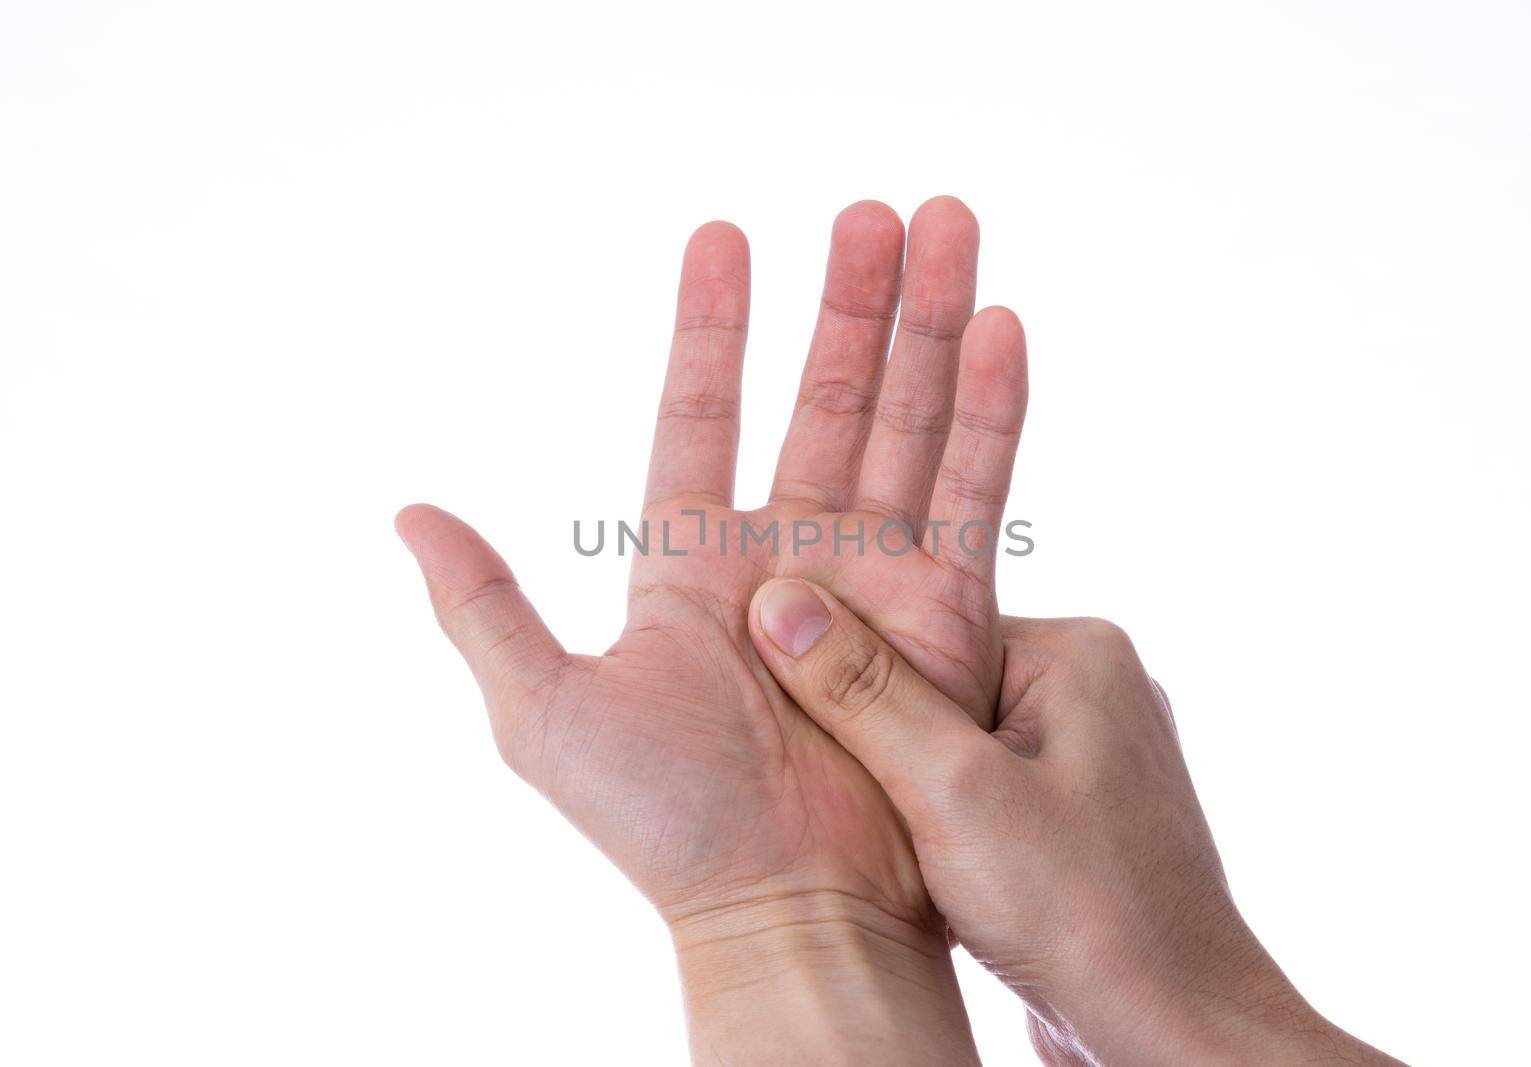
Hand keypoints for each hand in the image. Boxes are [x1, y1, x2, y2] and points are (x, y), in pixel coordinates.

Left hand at [397, 198, 1026, 1061]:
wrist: (782, 906)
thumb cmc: (659, 824)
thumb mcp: (542, 710)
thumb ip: (481, 606)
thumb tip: (407, 510)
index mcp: (692, 562)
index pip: (700, 412)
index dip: (711, 325)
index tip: (724, 234)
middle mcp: (789, 553)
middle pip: (824, 398)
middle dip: (849, 302)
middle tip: (875, 210)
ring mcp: (872, 577)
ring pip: (905, 421)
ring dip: (927, 325)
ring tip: (946, 226)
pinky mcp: (946, 613)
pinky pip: (972, 493)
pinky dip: (988, 411)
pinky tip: (999, 327)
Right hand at [746, 579, 1402, 1065]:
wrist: (1171, 1030)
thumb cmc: (1084, 912)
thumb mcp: (953, 792)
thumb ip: (865, 694)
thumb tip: (781, 605)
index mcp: (1078, 651)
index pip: (929, 624)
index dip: (858, 674)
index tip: (808, 716)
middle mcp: (1094, 689)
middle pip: (937, 683)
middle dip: (888, 740)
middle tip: (855, 790)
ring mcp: (1091, 755)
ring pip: (955, 744)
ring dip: (914, 791)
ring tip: (901, 840)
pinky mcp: (1078, 815)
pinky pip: (984, 791)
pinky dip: (945, 824)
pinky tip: (930, 867)